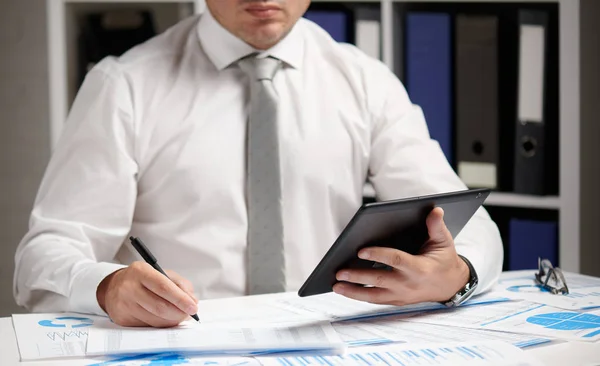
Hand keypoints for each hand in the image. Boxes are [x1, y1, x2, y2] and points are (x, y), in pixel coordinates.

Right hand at [96, 261, 197, 327]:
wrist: (113, 287)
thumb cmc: (142, 279)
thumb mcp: (161, 273)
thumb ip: (180, 284)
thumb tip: (192, 301)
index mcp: (140, 271)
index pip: (163, 287)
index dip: (180, 299)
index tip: (193, 307)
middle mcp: (129, 288)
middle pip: (160, 306)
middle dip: (179, 313)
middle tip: (190, 314)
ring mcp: (124, 305)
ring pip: (155, 320)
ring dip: (172, 321)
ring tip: (179, 316)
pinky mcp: (122, 319)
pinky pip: (148, 326)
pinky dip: (161, 325)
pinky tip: (165, 318)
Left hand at [333, 207, 469, 305]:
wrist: (450, 285)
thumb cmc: (444, 260)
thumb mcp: (444, 241)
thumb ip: (436, 226)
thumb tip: (435, 209)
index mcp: (419, 268)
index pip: (396, 260)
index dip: (378, 255)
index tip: (360, 251)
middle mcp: (408, 284)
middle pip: (379, 280)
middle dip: (358, 277)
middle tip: (339, 272)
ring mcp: (402, 295)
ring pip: (374, 296)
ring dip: (353, 292)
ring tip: (336, 285)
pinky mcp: (397, 301)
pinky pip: (376, 300)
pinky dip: (359, 296)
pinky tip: (345, 290)